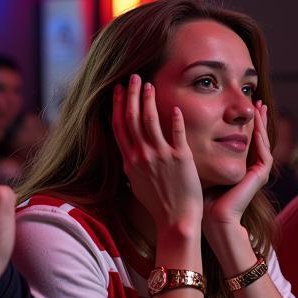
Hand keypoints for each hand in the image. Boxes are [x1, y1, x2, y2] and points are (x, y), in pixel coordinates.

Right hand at [112, 75, 201, 233]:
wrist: (176, 220)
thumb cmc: (158, 204)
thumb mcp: (137, 183)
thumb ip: (132, 165)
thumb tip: (128, 152)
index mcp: (130, 161)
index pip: (119, 126)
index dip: (117, 105)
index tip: (118, 89)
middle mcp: (142, 155)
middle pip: (131, 117)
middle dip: (130, 94)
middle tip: (132, 77)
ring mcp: (160, 155)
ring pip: (149, 120)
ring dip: (147, 99)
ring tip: (148, 84)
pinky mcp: (180, 158)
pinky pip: (176, 132)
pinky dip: (174, 118)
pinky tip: (174, 106)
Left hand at [204, 101, 272, 230]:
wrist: (213, 217)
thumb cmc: (204, 196)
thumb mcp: (204, 166)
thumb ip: (204, 151)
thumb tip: (188, 133)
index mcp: (241, 165)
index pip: (247, 139)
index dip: (247, 123)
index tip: (245, 107)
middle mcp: (252, 168)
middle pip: (259, 138)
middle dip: (259, 119)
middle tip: (259, 102)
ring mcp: (258, 172)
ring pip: (264, 143)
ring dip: (263, 125)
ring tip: (261, 108)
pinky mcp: (260, 176)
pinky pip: (264, 154)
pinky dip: (261, 140)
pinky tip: (257, 128)